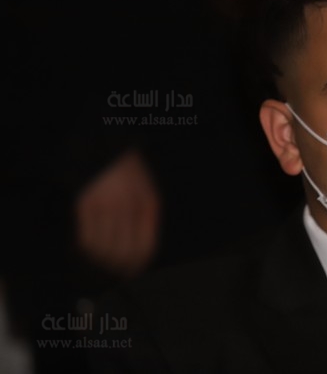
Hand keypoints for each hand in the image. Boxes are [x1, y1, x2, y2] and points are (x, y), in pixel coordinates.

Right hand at [75, 149, 159, 277]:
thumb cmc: (127, 173)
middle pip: (124, 254)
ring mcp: (107, 205)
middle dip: (116, 270)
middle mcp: (130, 207)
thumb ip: (146, 221)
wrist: (106, 147)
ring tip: (93, 265)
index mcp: (149, 205)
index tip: (128, 276)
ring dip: (97, 263)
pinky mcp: (85, 204)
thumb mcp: (147, 192)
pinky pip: (85, 239)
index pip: (146, 248)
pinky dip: (82, 251)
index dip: (136, 267)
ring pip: (103, 250)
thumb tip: (139, 257)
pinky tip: (81, 251)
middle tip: (108, 275)